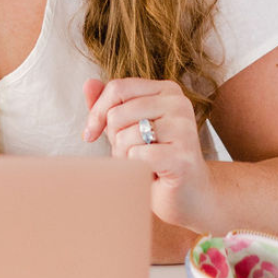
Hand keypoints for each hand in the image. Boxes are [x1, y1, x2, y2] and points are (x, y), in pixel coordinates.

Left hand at [82, 77, 219, 233]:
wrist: (188, 194)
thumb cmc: (156, 159)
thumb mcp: (128, 127)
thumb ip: (109, 105)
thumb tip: (88, 83)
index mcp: (167, 90)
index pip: (118, 88)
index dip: (97, 112)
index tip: (90, 134)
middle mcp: (179, 103)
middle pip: (118, 113)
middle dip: (113, 139)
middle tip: (128, 153)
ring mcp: (184, 128)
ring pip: (126, 136)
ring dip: (124, 156)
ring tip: (141, 163)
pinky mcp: (182, 155)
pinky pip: (138, 155)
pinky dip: (135, 167)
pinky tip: (150, 172)